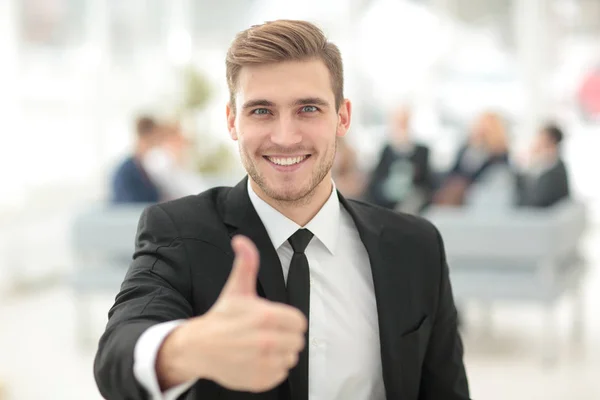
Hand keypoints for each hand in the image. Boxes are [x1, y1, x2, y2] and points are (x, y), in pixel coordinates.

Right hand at [158, 235, 306, 391]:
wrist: (199, 347)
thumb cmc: (221, 317)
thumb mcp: (236, 289)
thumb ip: (246, 263)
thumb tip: (241, 240)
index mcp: (266, 316)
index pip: (299, 322)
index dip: (287, 321)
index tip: (272, 321)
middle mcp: (267, 341)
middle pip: (297, 341)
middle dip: (284, 337)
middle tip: (264, 334)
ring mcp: (264, 362)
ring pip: (290, 358)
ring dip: (279, 354)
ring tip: (259, 348)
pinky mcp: (260, 380)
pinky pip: (281, 374)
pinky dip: (271, 370)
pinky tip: (255, 361)